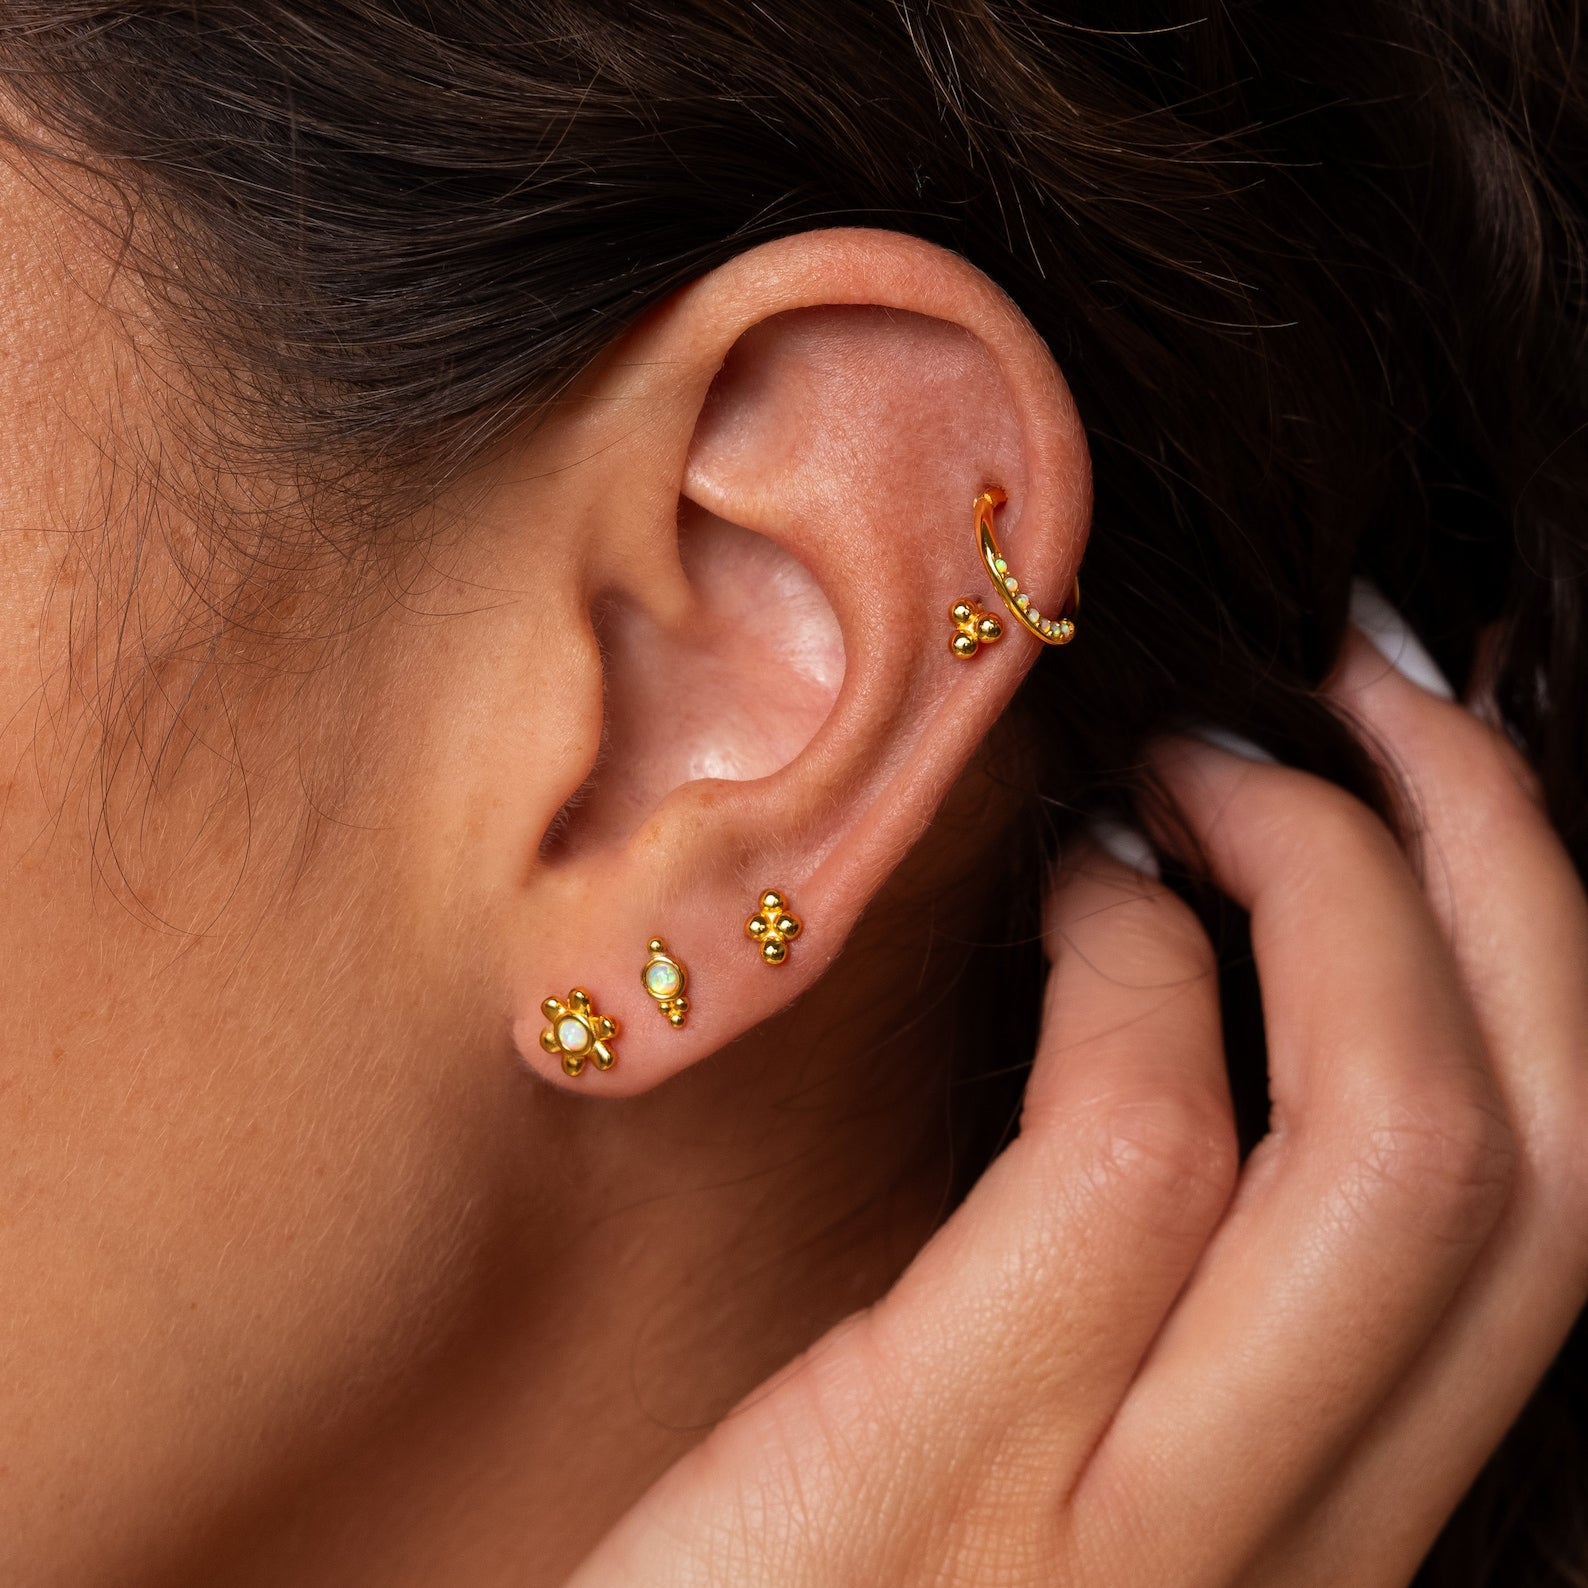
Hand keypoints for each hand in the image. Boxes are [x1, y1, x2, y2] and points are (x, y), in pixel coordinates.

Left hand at [569, 627, 1587, 1586]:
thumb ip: (1158, 1304)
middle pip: (1539, 1152)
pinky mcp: (950, 1479)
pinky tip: (1057, 899)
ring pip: (1396, 1141)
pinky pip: (1135, 1152)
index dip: (1539, 950)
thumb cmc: (815, 1585)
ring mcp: (1148, 1541)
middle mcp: (1301, 1551)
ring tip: (1195, 772)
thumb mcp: (1046, 1462)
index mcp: (1327, 1526)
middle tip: (1365, 696)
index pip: (1560, 1213)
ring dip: (1321, 878)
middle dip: (1491, 865)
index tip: (1425, 786)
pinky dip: (1127, 966)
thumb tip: (1204, 1003)